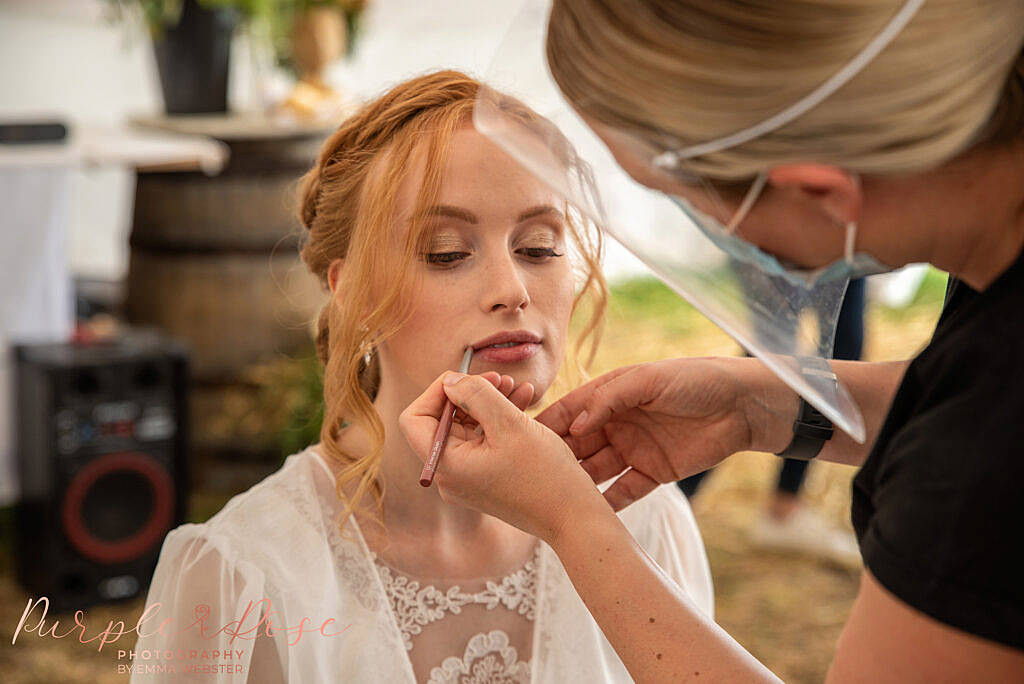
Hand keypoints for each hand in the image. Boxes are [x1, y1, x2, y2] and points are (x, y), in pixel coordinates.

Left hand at [400, 372, 610, 544]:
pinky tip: (524, 401)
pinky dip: (499, 421)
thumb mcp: (510, 424)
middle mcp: (449, 475)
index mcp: (446, 464)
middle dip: (470, 394)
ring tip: (517, 386)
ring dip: (488, 404)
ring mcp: (467, 480)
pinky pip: (482, 443)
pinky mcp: (485, 481)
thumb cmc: (545, 474)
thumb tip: (450, 381)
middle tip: (500, 378)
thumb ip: (476, 395)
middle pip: (442, 421)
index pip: (414, 418)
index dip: (436, 392)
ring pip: (466, 429)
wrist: (573, 518)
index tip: (467, 379)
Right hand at [537, 357, 796, 510]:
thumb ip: (609, 399)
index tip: (520, 441)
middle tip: (531, 478)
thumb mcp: (648, 380)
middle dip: (556, 460)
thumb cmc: (695, 380)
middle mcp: (616, 424)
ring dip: (578, 484)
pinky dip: (608, 503)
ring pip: (596, 471)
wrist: (743, 405)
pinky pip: (625, 491)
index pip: (569, 412)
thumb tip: (575, 424)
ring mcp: (633, 450)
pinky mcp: (654, 473)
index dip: (546, 426)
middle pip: (577, 445)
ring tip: (555, 499)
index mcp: (610, 396)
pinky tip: (588, 515)